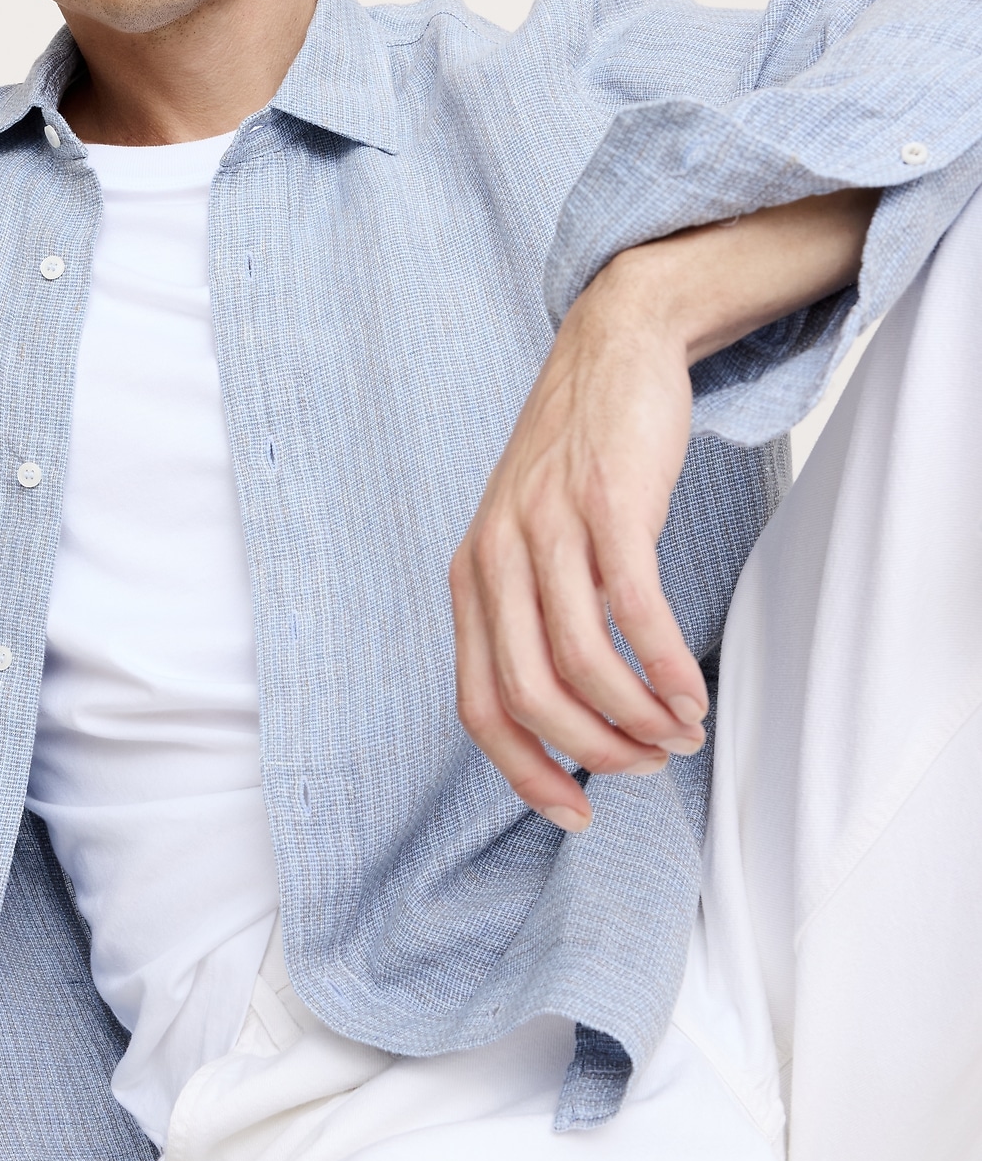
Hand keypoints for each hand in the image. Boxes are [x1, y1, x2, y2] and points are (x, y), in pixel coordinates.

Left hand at [450, 190, 876, 829]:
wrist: (611, 347)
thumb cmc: (579, 461)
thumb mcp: (527, 539)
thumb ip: (529, 616)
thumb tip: (565, 718)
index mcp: (469, 577)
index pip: (478, 703)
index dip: (525, 771)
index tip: (576, 812)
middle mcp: (494, 556)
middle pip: (527, 695)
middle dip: (592, 751)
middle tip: (646, 768)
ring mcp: (547, 527)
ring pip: (581, 660)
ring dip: (637, 717)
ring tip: (680, 734)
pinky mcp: (607, 502)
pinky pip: (633, 609)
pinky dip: (665, 666)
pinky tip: (691, 693)